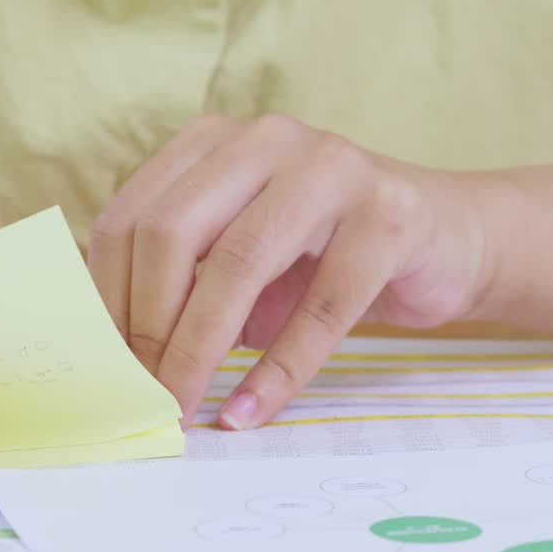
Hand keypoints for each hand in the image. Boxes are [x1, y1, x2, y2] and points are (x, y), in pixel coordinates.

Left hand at [88, 114, 491, 429]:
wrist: (447, 240)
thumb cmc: (327, 256)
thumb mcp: (245, 259)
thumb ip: (187, 285)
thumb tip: (121, 361)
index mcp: (216, 144)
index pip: (132, 217)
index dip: (109, 299)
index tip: (105, 368)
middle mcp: (268, 141)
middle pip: (173, 232)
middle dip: (148, 326)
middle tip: (144, 394)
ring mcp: (332, 170)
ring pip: (240, 264)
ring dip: (201, 351)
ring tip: (184, 408)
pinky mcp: (389, 219)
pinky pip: (321, 309)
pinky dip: (279, 371)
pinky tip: (250, 410)